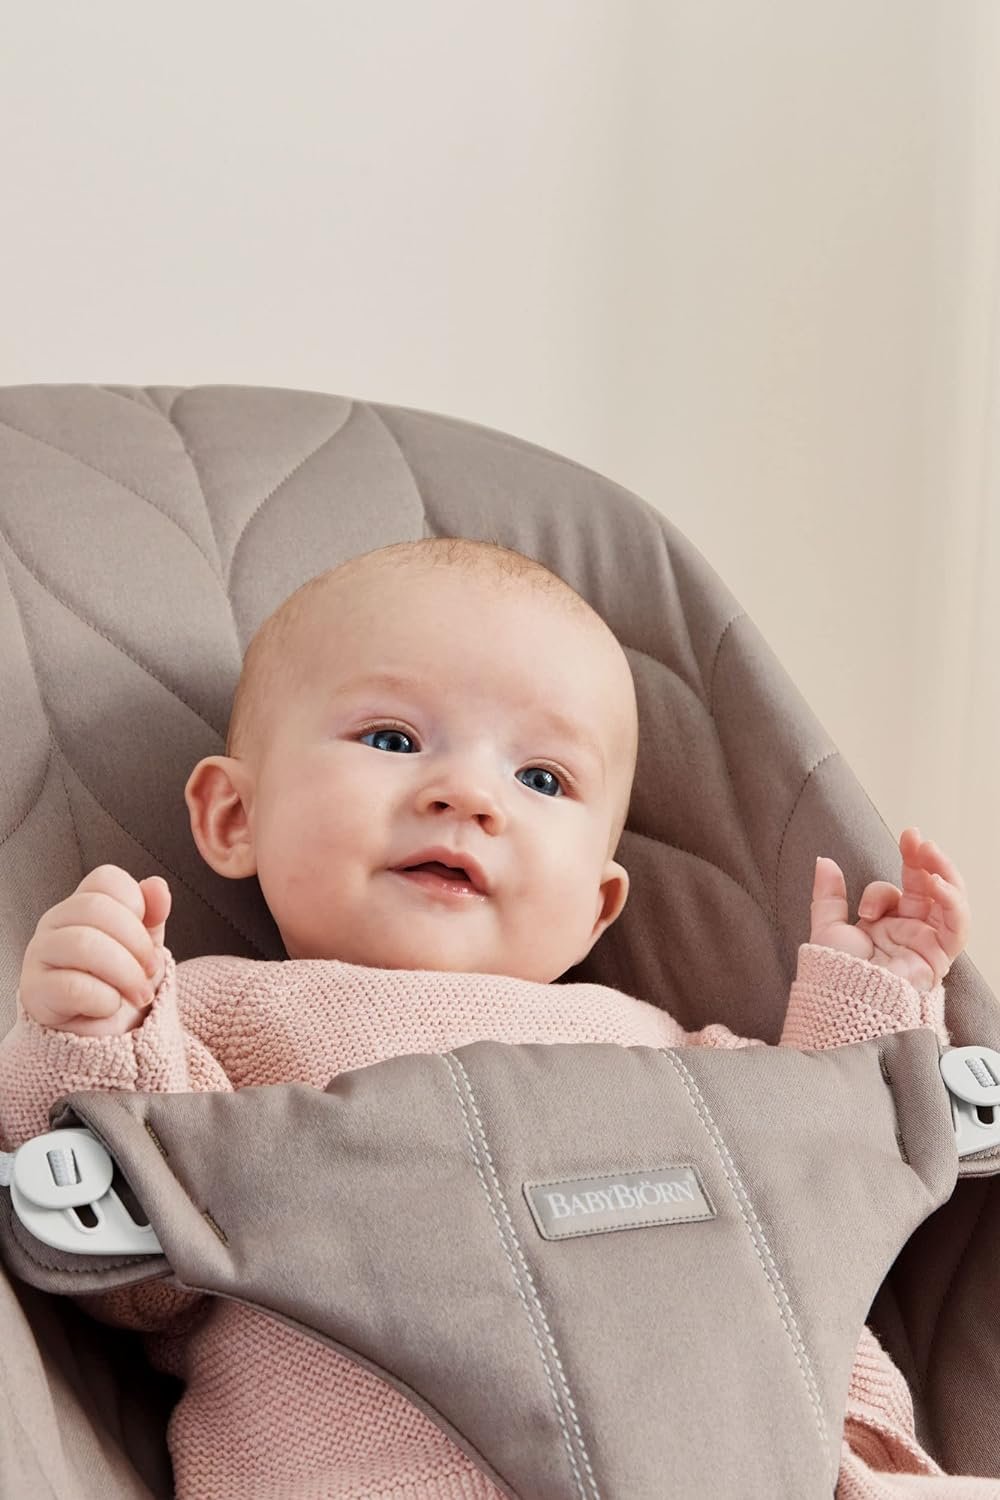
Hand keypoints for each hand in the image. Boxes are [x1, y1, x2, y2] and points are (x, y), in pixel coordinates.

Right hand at [19, 865, 171, 1036]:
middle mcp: (56, 922)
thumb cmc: (119, 984)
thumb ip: (153, 914)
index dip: (138, 905)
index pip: (107, 880)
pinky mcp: (35, 991)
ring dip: (126, 974)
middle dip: (137, 943)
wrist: (101, 1034)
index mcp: (82, 905)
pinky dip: (104, 999)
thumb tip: (157, 887)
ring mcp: (40, 954)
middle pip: (96, 909)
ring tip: (139, 994)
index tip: (150, 935)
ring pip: (84, 944)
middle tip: (150, 971)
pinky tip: (110, 1007)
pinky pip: (73, 986)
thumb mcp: (144, 946)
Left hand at [809, 827, 969, 992]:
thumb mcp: (829, 927)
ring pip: (949, 902)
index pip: (898, 890)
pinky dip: (952, 902)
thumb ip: (829, 895)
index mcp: (886, 925)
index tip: (895, 854)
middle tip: (915, 837)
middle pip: (928, 888)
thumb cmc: (836, 974)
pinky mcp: (939, 956)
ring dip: (944, 873)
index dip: (894, 875)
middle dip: (925, 859)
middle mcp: (910, 932)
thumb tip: (824, 861)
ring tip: (930, 852)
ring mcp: (926, 943)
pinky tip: (939, 883)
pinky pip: (956, 927)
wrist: (844, 1001)